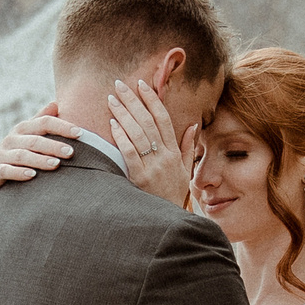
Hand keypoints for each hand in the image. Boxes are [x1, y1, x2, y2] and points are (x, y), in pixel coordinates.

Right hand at [0, 113, 77, 196]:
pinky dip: (18, 173)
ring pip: (22, 156)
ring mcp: (3, 154)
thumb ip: (42, 119)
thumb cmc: (17, 149)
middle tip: (71, 152)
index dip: (62, 126)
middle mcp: (12, 139)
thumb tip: (56, 102)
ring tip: (56, 164)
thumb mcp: (28, 133)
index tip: (80, 133)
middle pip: (35, 140)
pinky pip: (6, 170)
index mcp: (23, 128)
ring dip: (39, 159)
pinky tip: (32, 175)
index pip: (44, 123)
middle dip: (53, 146)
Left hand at [108, 77, 200, 207]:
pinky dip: (122, 137)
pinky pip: (130, 153)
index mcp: (174, 152)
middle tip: (119, 85)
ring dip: (124, 113)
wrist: (168, 220)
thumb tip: (192, 125)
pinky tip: (113, 124)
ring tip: (112, 99)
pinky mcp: (140, 178)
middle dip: (133, 100)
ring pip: (138, 133)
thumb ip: (187, 147)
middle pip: (148, 121)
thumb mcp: (185, 171)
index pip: (163, 118)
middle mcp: (165, 156)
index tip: (142, 84)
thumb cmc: (173, 194)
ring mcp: (153, 167)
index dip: (152, 99)